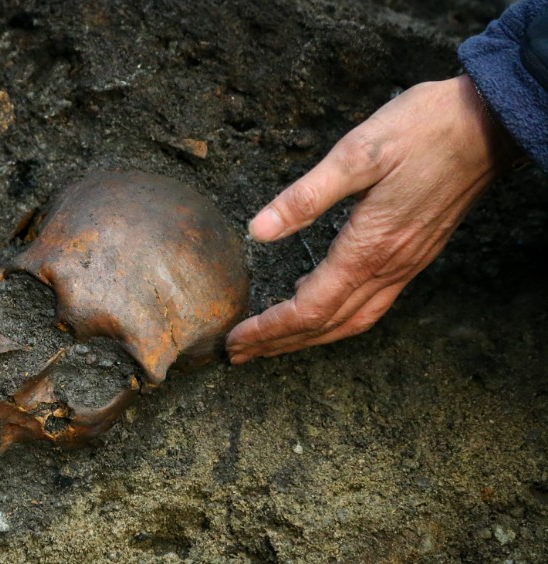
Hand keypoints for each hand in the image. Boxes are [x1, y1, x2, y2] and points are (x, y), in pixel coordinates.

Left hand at [226, 75, 517, 363]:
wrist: (489, 124)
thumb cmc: (423, 130)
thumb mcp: (356, 153)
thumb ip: (305, 196)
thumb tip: (257, 230)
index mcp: (368, 248)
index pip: (308, 308)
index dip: (268, 329)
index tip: (235, 340)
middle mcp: (389, 267)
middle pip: (327, 325)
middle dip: (279, 343)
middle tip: (240, 354)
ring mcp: (406, 264)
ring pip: (352, 320)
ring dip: (308, 337)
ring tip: (271, 341)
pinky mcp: (415, 255)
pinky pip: (372, 303)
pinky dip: (337, 316)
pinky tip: (315, 300)